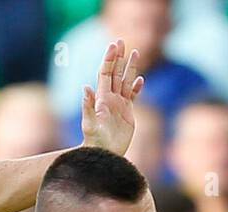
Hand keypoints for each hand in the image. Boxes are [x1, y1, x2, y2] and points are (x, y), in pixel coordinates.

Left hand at [81, 39, 143, 154]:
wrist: (104, 155)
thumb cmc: (94, 142)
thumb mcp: (89, 124)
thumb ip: (87, 106)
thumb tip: (85, 87)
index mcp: (102, 98)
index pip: (106, 73)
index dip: (110, 59)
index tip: (114, 45)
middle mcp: (110, 99)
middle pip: (116, 73)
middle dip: (119, 57)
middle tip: (122, 41)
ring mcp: (119, 105)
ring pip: (126, 82)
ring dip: (130, 68)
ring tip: (135, 52)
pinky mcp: (127, 114)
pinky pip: (133, 96)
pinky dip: (137, 88)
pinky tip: (141, 80)